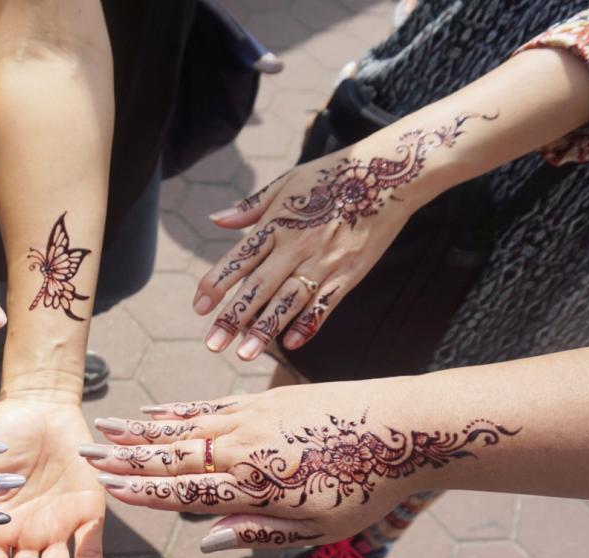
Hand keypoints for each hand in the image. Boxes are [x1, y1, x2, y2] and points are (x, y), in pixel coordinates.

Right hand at [80, 385, 516, 550]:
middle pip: (172, 455)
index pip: (183, 490)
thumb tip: (206, 538)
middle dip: (125, 457)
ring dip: (141, 429)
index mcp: (253, 486)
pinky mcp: (263, 399)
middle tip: (85, 453)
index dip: (141, 490)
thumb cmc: (366, 486)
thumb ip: (258, 532)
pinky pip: (208, 405)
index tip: (105, 488)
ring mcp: (250, 419)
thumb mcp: (318, 528)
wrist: (406, 426)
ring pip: (183, 426)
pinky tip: (156, 410)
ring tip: (106, 427)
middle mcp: (242, 449)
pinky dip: (177, 409)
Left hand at [191, 111, 496, 360]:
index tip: (198, 307)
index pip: (239, 259)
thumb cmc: (333, 174)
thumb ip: (251, 206)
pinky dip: (309, 324)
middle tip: (212, 344)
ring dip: (265, 330)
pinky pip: (326, 304)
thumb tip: (216, 220)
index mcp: (277, 223)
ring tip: (244, 355)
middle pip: (258, 287)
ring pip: (289, 302)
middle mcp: (296, 245)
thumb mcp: (287, 181)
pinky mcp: (350, 272)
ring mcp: (324, 261)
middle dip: (233, 318)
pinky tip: (291, 344)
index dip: (217, 283)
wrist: (389, 172)